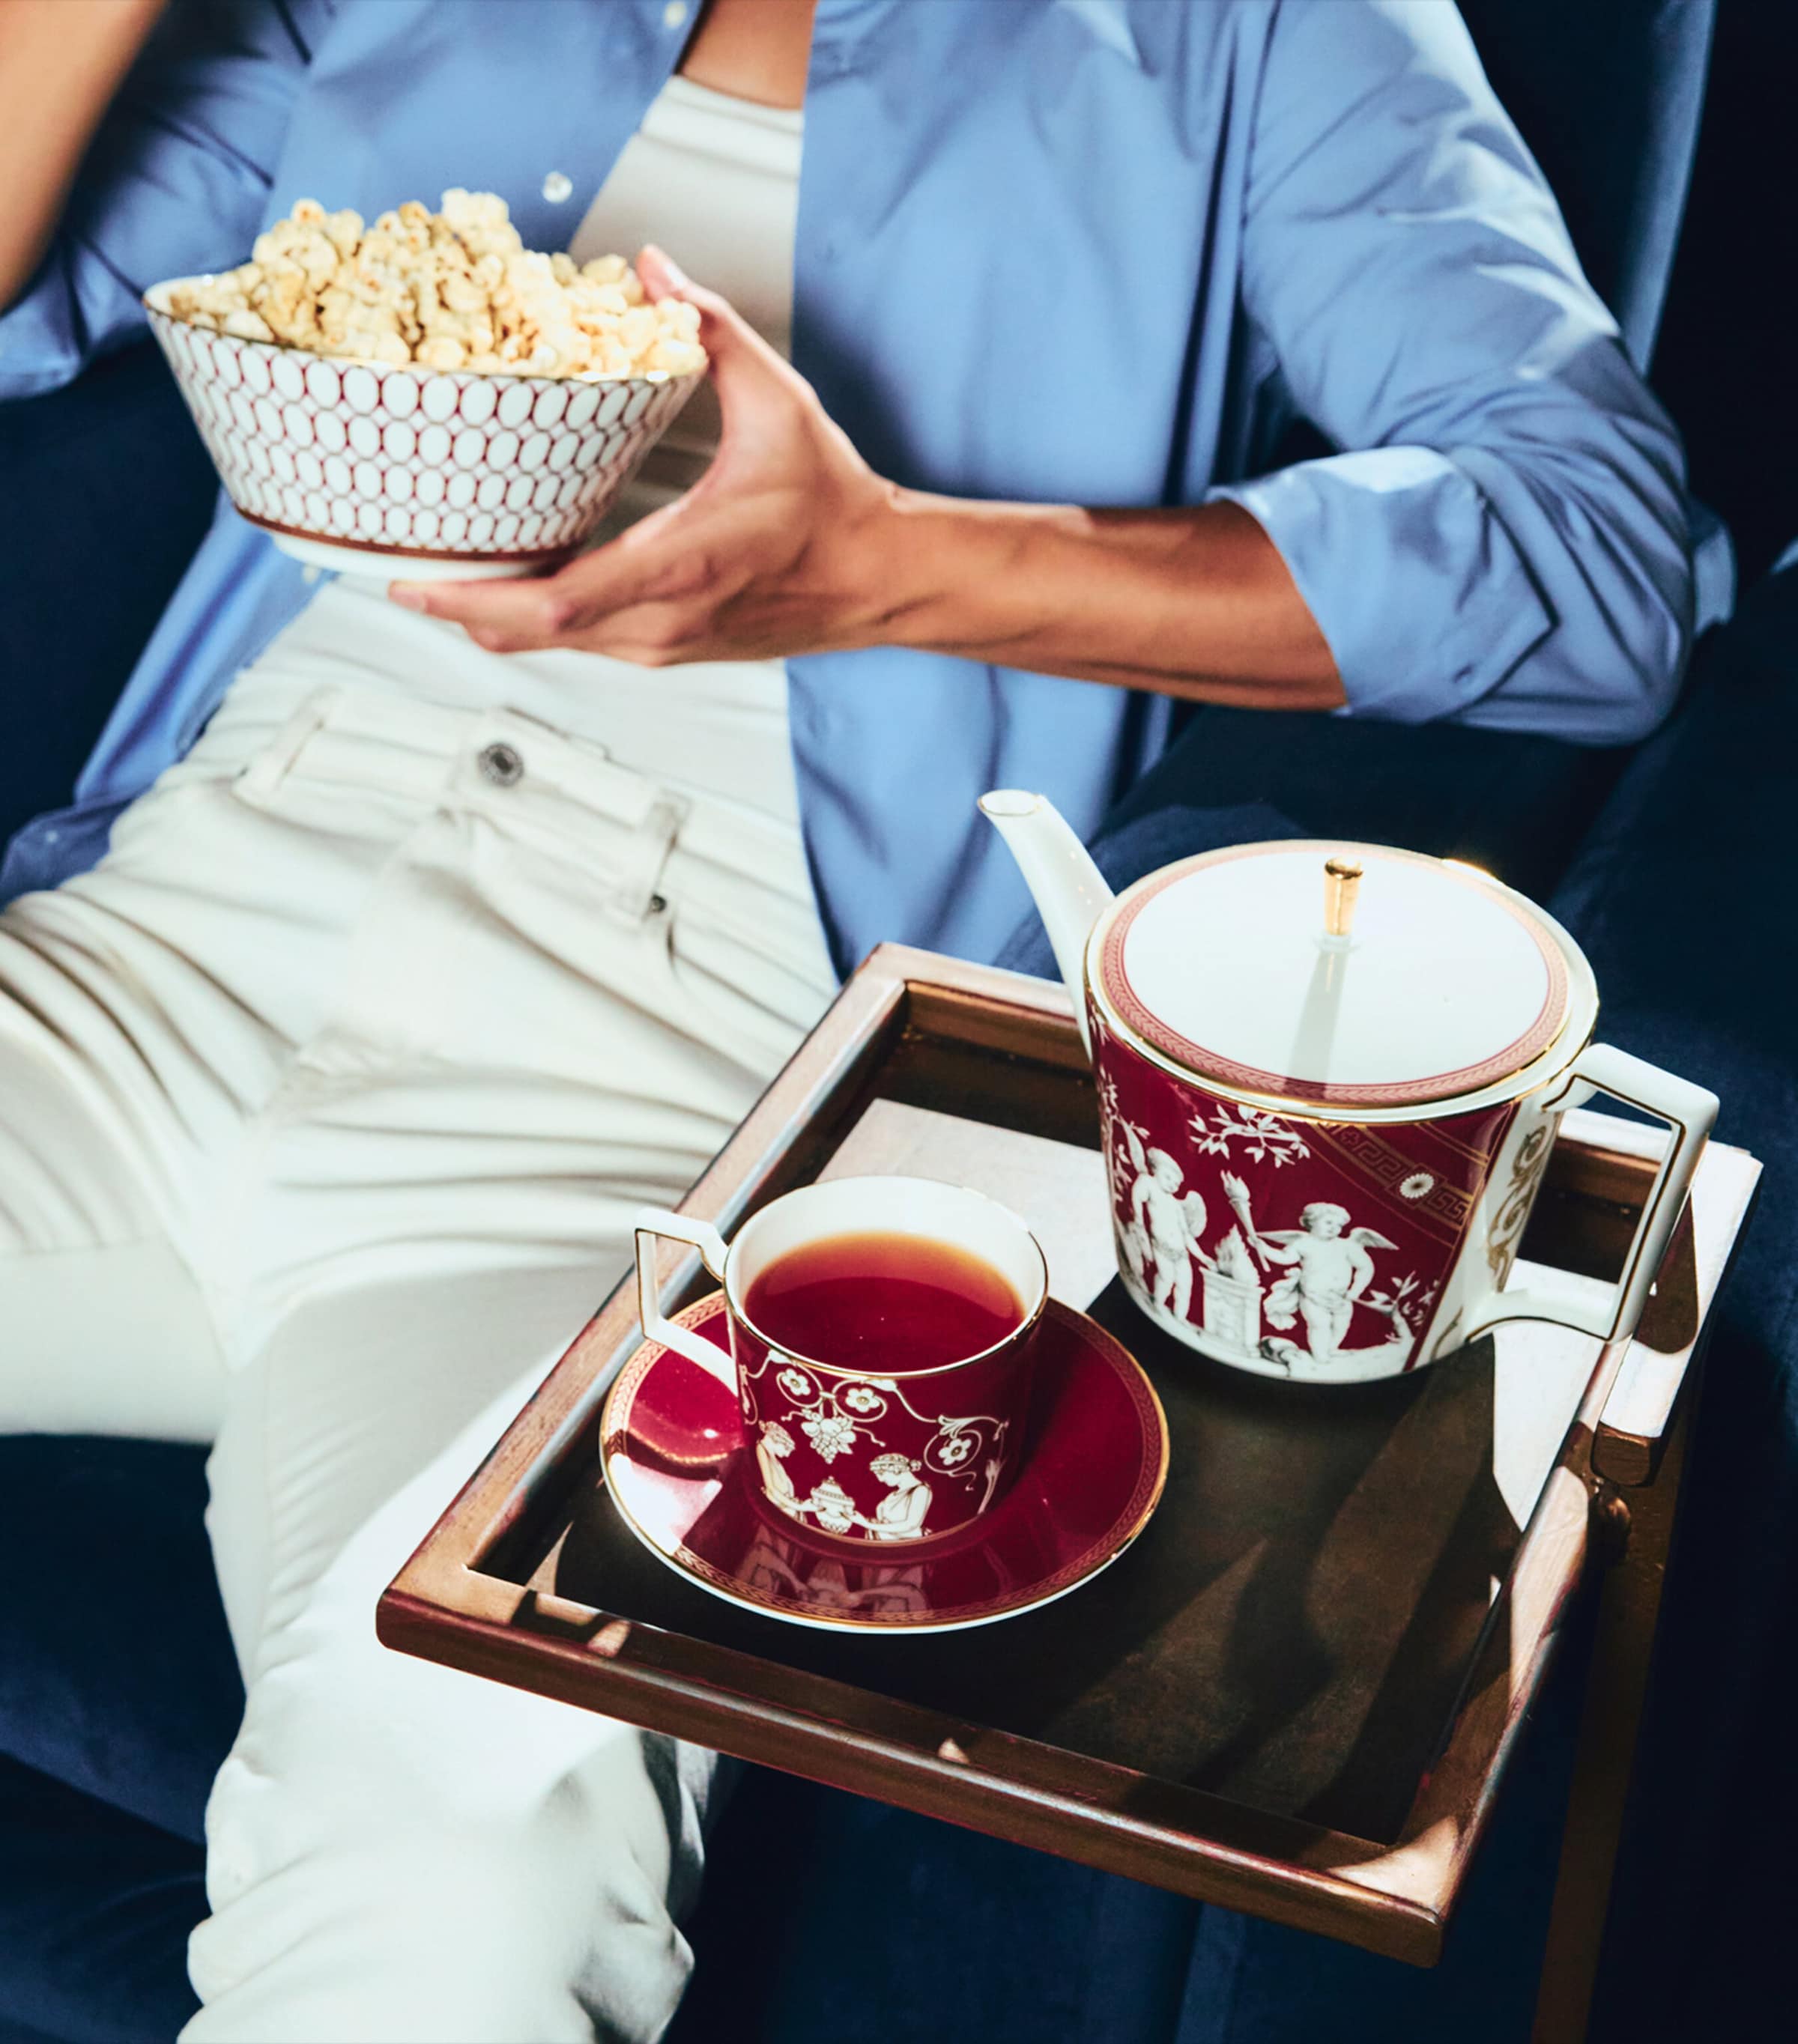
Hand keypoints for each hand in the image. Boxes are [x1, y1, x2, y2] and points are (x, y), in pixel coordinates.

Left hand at [389, 247, 902, 662]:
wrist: (878, 579)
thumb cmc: (832, 506)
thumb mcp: (778, 404)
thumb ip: (711, 330)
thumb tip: (653, 270)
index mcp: (678, 567)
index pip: (552, 604)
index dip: (473, 599)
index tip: (411, 582)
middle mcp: (661, 622)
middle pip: (532, 635)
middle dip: (458, 609)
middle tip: (397, 579)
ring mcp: (664, 646)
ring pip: (554, 645)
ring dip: (493, 618)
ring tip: (440, 582)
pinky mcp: (670, 651)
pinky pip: (584, 643)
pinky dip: (536, 623)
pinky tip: (512, 593)